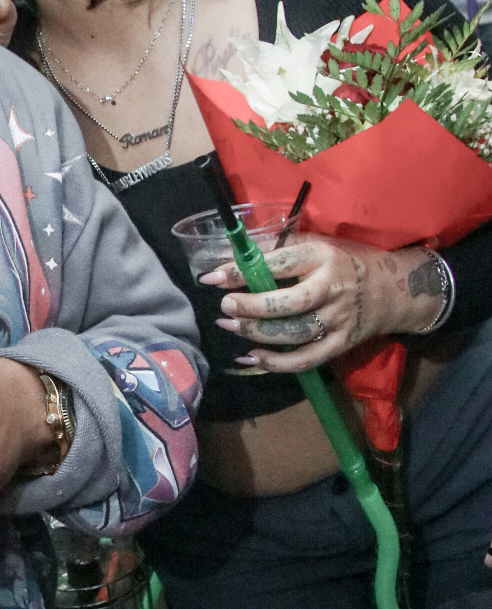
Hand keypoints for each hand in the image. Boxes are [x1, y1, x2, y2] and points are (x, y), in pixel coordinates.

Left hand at [202, 237, 447, 370]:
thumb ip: (280, 249)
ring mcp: (338, 319)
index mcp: (323, 256)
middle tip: (225, 306)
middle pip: (287, 303)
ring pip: (294, 333)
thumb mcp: (319, 244)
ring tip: (230, 327)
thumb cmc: (347, 261)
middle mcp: (332, 288)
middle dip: (251, 306)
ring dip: (257, 333)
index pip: (278, 264)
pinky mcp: (341, 344)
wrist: (396, 290)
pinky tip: (252, 357)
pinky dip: (276, 363)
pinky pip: (306, 359)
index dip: (242, 272)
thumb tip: (233, 253)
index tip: (212, 278)